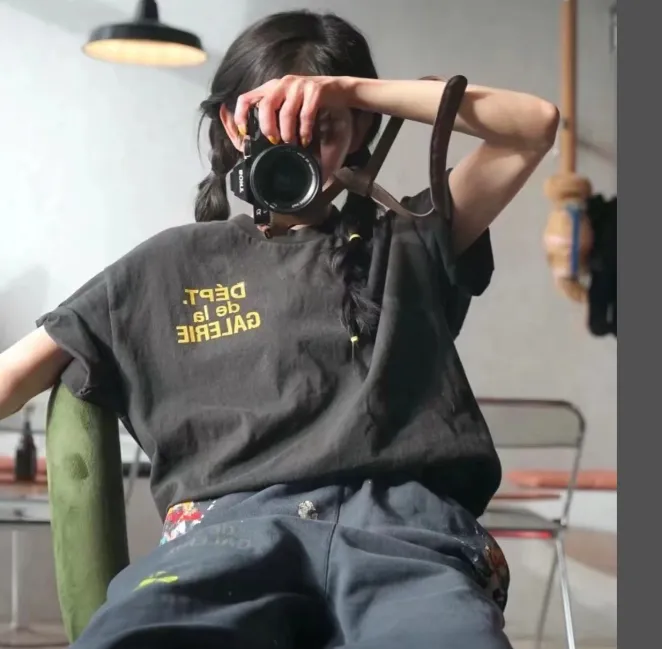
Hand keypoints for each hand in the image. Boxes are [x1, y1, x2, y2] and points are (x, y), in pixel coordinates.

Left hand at [233, 75, 349, 146]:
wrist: (338, 89)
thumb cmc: (310, 100)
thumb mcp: (288, 102)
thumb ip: (275, 113)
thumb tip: (264, 138)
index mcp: (271, 87)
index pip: (246, 98)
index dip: (241, 116)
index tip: (245, 132)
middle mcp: (283, 83)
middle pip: (265, 106)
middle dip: (268, 128)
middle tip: (275, 141)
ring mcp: (299, 85)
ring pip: (286, 113)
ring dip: (287, 133)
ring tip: (291, 143)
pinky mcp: (315, 90)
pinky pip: (306, 115)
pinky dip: (304, 131)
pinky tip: (305, 139)